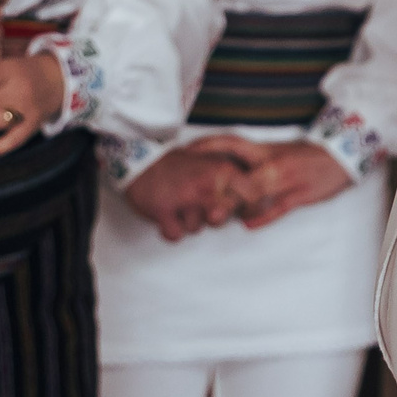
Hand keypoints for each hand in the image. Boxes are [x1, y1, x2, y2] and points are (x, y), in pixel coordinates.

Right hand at [124, 145, 254, 240]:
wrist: (141, 161)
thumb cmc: (180, 165)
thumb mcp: (214, 162)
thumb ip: (234, 179)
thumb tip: (255, 198)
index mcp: (223, 170)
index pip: (252, 196)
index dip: (250, 209)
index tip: (244, 213)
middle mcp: (208, 184)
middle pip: (221, 219)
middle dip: (210, 218)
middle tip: (198, 205)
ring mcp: (185, 197)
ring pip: (196, 229)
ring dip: (187, 221)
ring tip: (178, 203)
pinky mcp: (162, 210)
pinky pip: (175, 235)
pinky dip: (170, 230)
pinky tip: (167, 215)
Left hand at [185, 135, 354, 228]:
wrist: (343, 155)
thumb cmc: (309, 156)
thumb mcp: (280, 152)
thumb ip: (256, 162)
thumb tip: (229, 169)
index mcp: (266, 149)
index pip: (231, 144)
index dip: (208, 146)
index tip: (186, 151)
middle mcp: (272, 162)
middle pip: (236, 173)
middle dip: (214, 186)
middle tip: (193, 197)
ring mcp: (286, 179)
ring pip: (253, 193)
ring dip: (234, 206)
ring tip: (217, 217)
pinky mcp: (301, 194)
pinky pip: (277, 208)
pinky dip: (262, 217)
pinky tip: (248, 224)